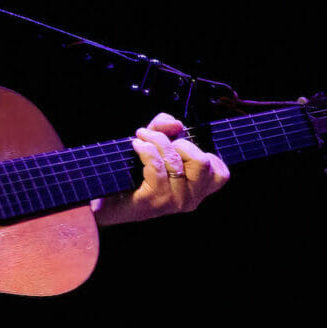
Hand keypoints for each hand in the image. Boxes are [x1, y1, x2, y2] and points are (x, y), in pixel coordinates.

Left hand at [93, 112, 230, 225]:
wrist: (105, 200)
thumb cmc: (134, 172)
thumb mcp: (156, 143)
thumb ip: (167, 127)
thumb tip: (177, 125)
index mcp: (198, 191)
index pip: (221, 174)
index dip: (203, 152)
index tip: (180, 146)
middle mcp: (190, 200)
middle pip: (202, 162)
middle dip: (180, 144)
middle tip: (159, 141)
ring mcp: (173, 203)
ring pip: (176, 161)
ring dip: (157, 142)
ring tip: (142, 139)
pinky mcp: (154, 201)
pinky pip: (156, 166)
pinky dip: (146, 150)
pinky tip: (136, 145)